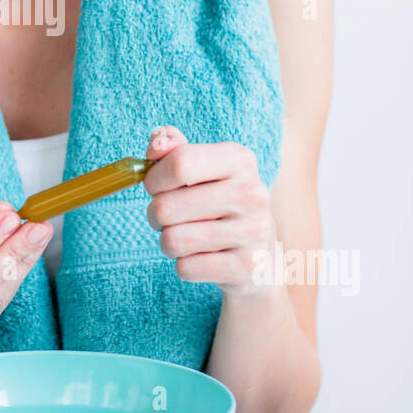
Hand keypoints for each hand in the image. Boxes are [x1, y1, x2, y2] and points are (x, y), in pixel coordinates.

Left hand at [143, 126, 277, 295]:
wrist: (259, 258)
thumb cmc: (217, 205)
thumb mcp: (201, 169)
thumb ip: (173, 148)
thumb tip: (156, 144)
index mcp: (239, 159)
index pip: (179, 163)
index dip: (153, 179)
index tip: (156, 187)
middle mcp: (251, 192)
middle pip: (167, 206)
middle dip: (156, 215)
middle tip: (171, 218)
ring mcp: (253, 232)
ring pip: (173, 240)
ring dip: (168, 242)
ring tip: (187, 237)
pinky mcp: (247, 268)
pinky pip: (186, 268)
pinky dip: (184, 266)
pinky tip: (203, 258)